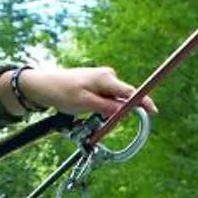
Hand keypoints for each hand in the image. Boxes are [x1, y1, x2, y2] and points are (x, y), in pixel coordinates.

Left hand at [26, 65, 157, 122]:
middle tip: (98, 121)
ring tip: (84, 112)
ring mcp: (102, 79)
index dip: (144, 102)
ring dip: (105, 112)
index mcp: (107, 78)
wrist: (44, 85)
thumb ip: (107, 107)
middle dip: (116, 113)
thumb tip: (126, 110)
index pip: (131, 92)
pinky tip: (85, 108)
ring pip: (113, 101)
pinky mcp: (97, 84)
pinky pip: (105, 99)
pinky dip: (100, 108)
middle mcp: (108, 76)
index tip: (153, 112)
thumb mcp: (85, 103)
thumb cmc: (62, 92)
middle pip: (123, 99)